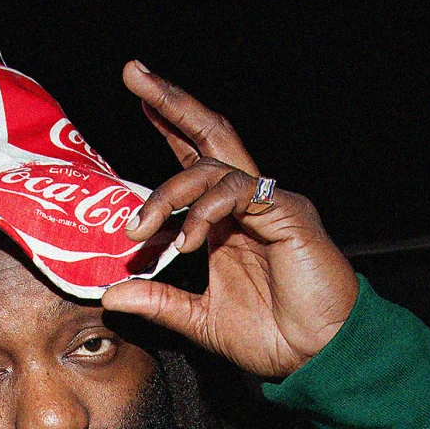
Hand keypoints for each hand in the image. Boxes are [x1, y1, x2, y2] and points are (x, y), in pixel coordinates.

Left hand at [103, 62, 357, 378]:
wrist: (319, 356)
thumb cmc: (275, 337)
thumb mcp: (201, 321)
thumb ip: (159, 302)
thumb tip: (110, 297)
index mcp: (228, 222)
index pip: (194, 161)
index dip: (167, 127)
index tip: (137, 99)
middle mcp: (247, 204)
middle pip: (208, 135)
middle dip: (169, 101)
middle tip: (133, 72)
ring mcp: (268, 204)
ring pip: (213, 166)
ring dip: (169, 191)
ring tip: (140, 227)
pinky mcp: (287, 214)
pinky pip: (238, 192)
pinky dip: (204, 211)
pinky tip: (187, 239)